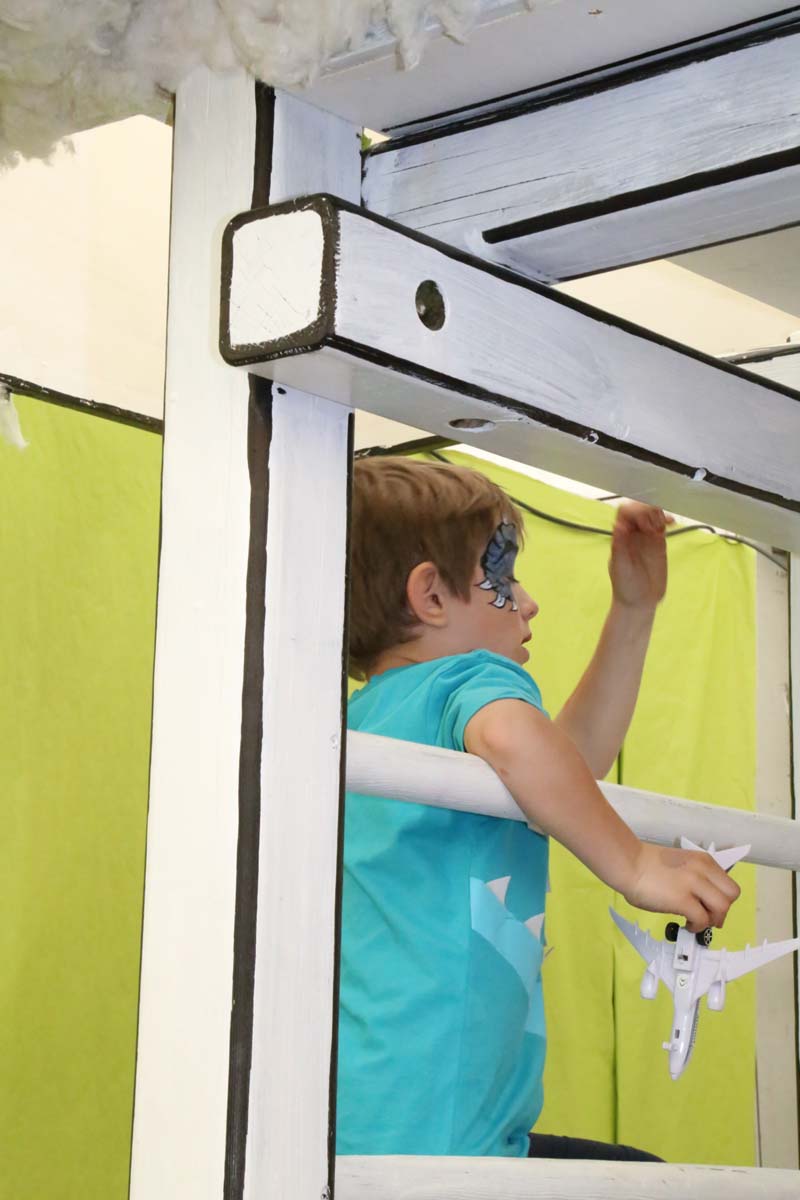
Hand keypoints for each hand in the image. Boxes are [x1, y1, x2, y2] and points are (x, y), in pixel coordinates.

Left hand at [608, 501, 674, 610]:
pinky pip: (662, 525)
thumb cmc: (625, 586)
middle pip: (640, 508)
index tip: (643, 525)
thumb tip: (618, 525)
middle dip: (648, 510)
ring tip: (661, 527)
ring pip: (652, 514)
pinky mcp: (658, 543)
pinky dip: (666, 519)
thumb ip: (619, 547)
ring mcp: (646, 536)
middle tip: (653, 528)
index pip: (625, 512)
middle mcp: (632, 533)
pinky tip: (671, 523)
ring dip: (658, 513)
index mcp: (620, 536)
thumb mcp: (620, 568)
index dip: (635, 511)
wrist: (639, 602)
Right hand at [623, 843, 740, 931]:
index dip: (722, 898)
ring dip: (712, 920)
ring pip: (722, 908)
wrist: (628, 863)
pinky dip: (697, 926)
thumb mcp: (681, 864)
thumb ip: (696, 877)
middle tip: (708, 917)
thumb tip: (701, 898)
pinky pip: (702, 919)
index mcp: (703, 861)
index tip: (711, 906)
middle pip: (731, 895)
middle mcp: (703, 870)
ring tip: (696, 922)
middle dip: (722, 910)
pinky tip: (686, 924)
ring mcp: (694, 884)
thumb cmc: (646, 863)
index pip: (728, 883)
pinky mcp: (682, 900)